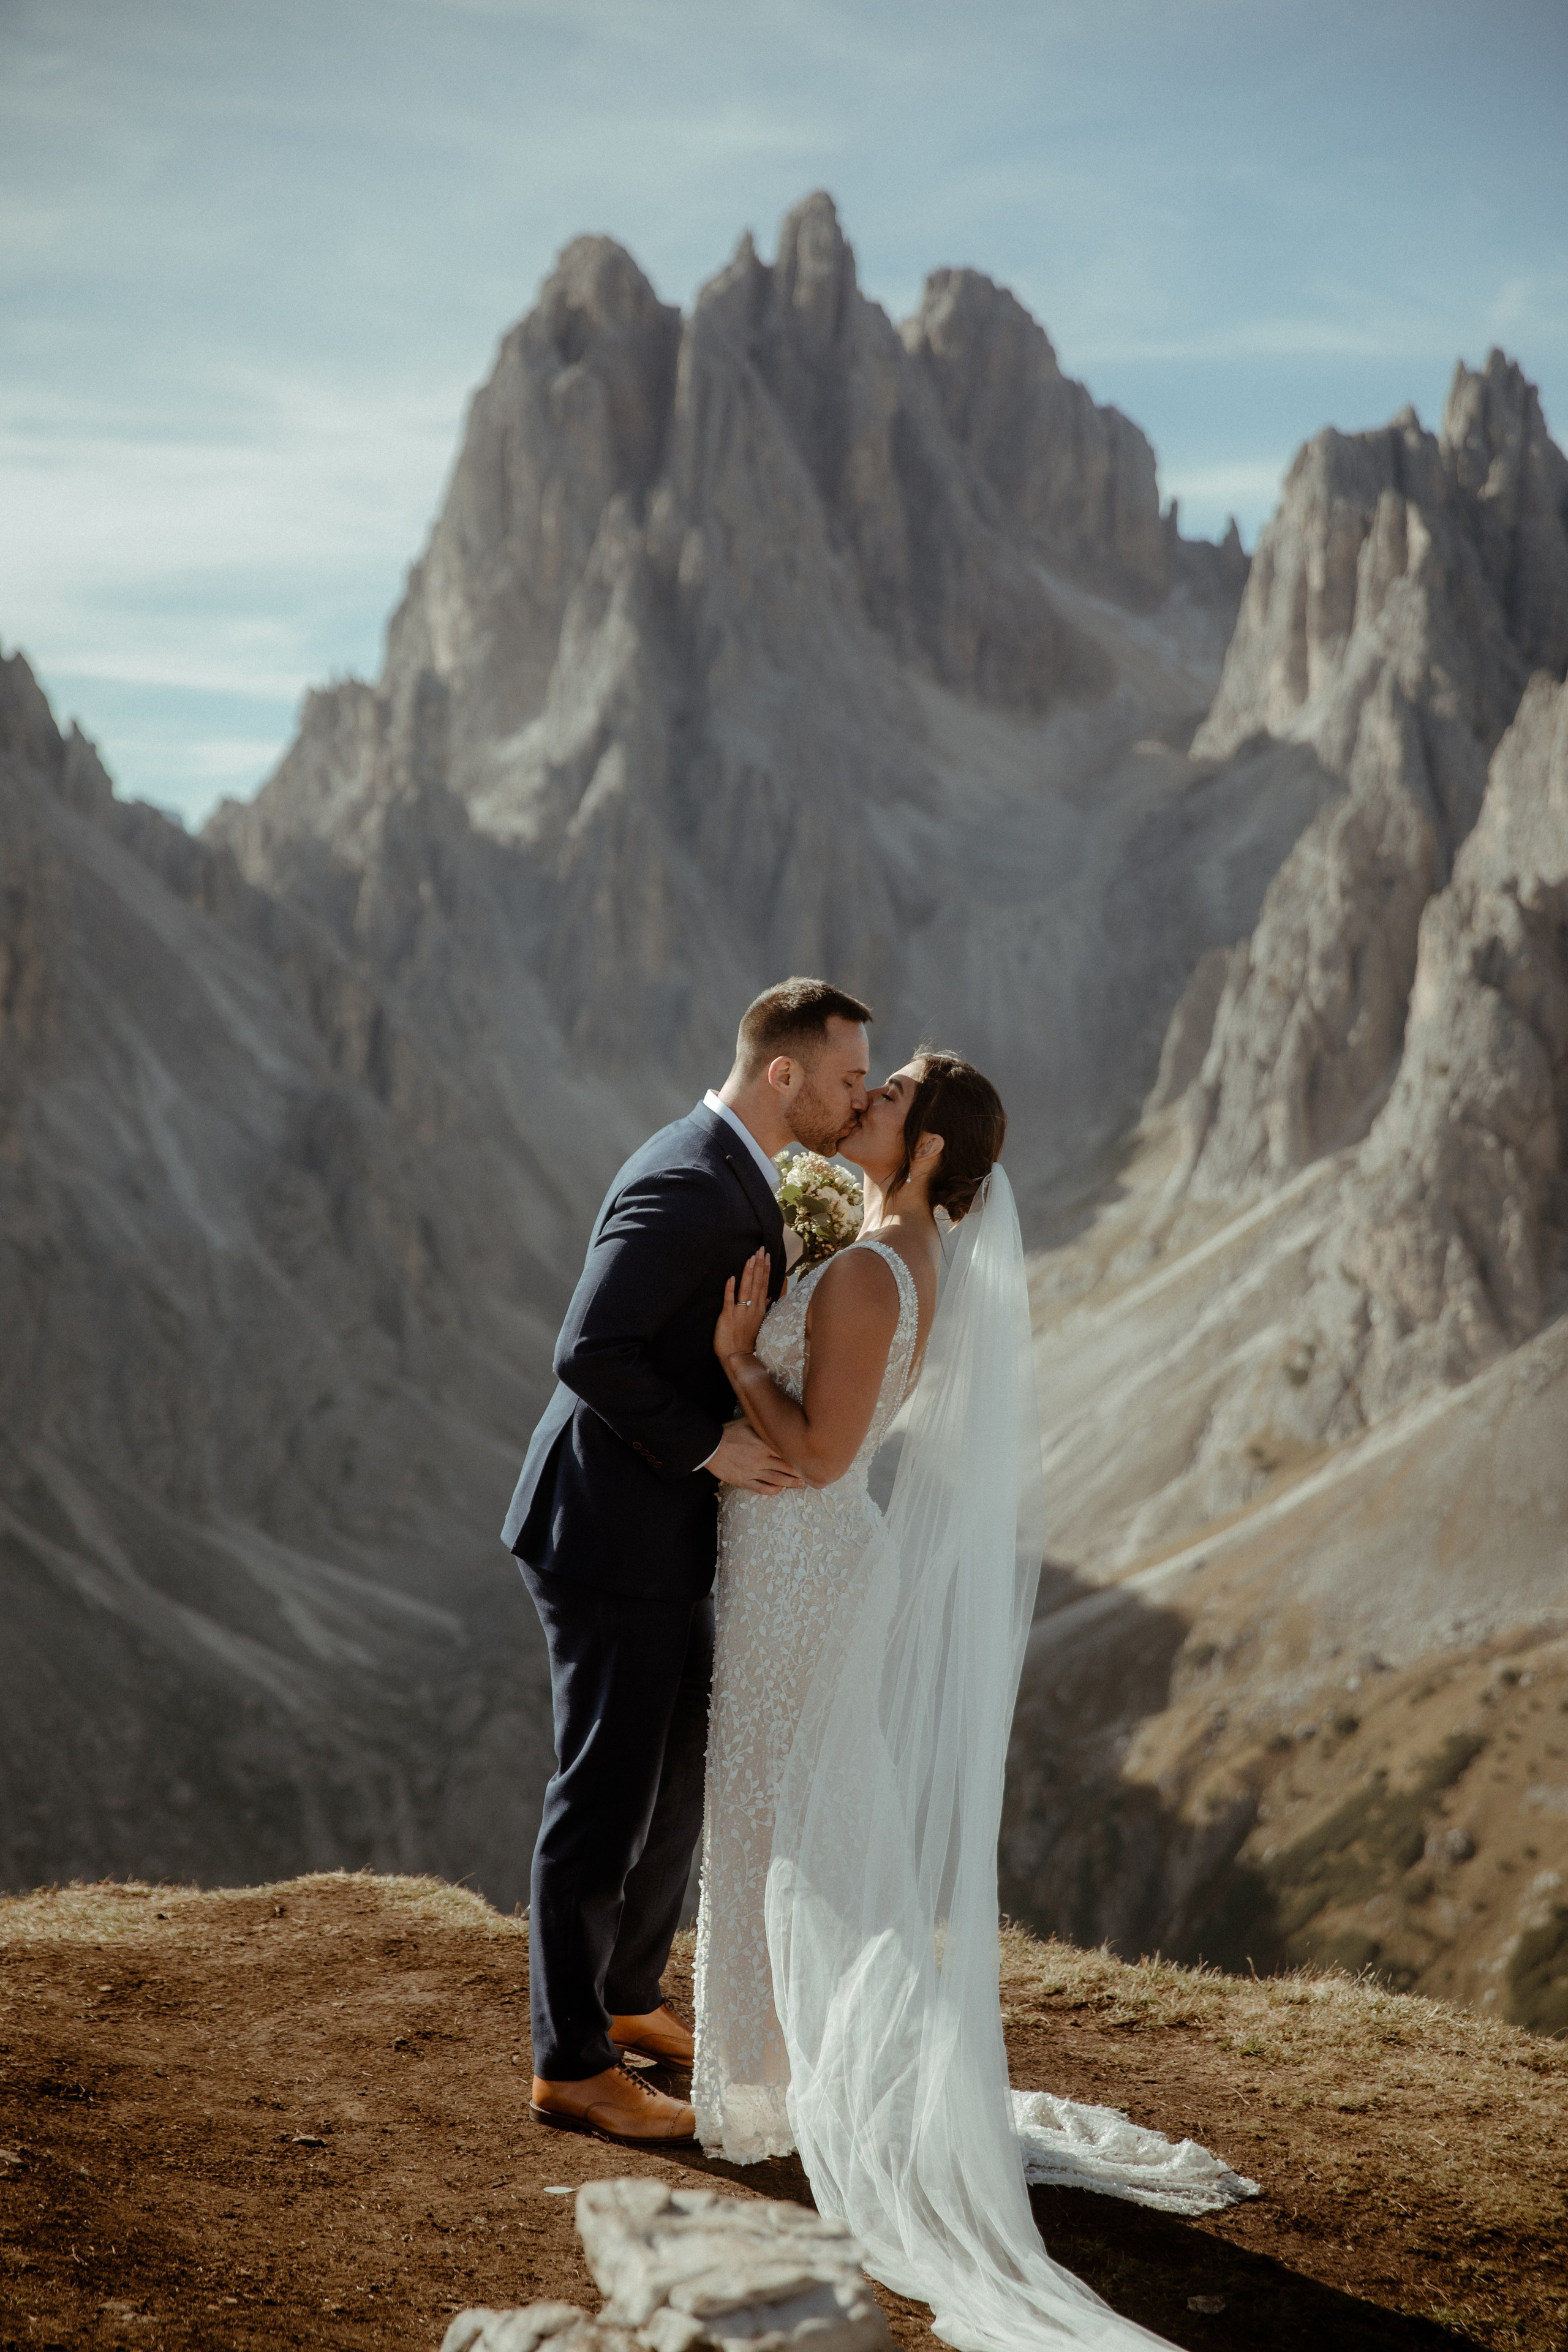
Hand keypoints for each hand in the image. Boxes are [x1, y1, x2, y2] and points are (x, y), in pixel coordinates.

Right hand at [707, 1420, 802, 1493]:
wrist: (709, 1446)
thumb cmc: (728, 1432)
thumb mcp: (747, 1422)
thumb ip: (763, 1422)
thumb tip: (776, 1413)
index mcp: (763, 1444)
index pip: (787, 1452)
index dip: (801, 1457)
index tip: (811, 1458)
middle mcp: (760, 1459)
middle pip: (786, 1468)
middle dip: (800, 1472)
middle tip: (813, 1474)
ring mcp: (752, 1471)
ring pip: (777, 1480)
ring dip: (791, 1483)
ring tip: (801, 1484)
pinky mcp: (743, 1481)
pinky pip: (761, 1488)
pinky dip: (772, 1490)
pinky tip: (779, 1490)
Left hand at [714, 1247, 771, 1362]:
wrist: (736, 1355)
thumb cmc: (745, 1339)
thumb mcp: (757, 1322)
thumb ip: (762, 1306)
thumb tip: (768, 1296)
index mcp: (759, 1308)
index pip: (764, 1284)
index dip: (765, 1269)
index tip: (767, 1255)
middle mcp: (753, 1308)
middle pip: (757, 1283)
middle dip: (759, 1265)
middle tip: (760, 1249)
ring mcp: (741, 1311)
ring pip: (746, 1289)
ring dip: (749, 1273)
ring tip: (751, 1258)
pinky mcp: (728, 1316)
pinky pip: (730, 1300)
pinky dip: (731, 1289)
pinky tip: (732, 1278)